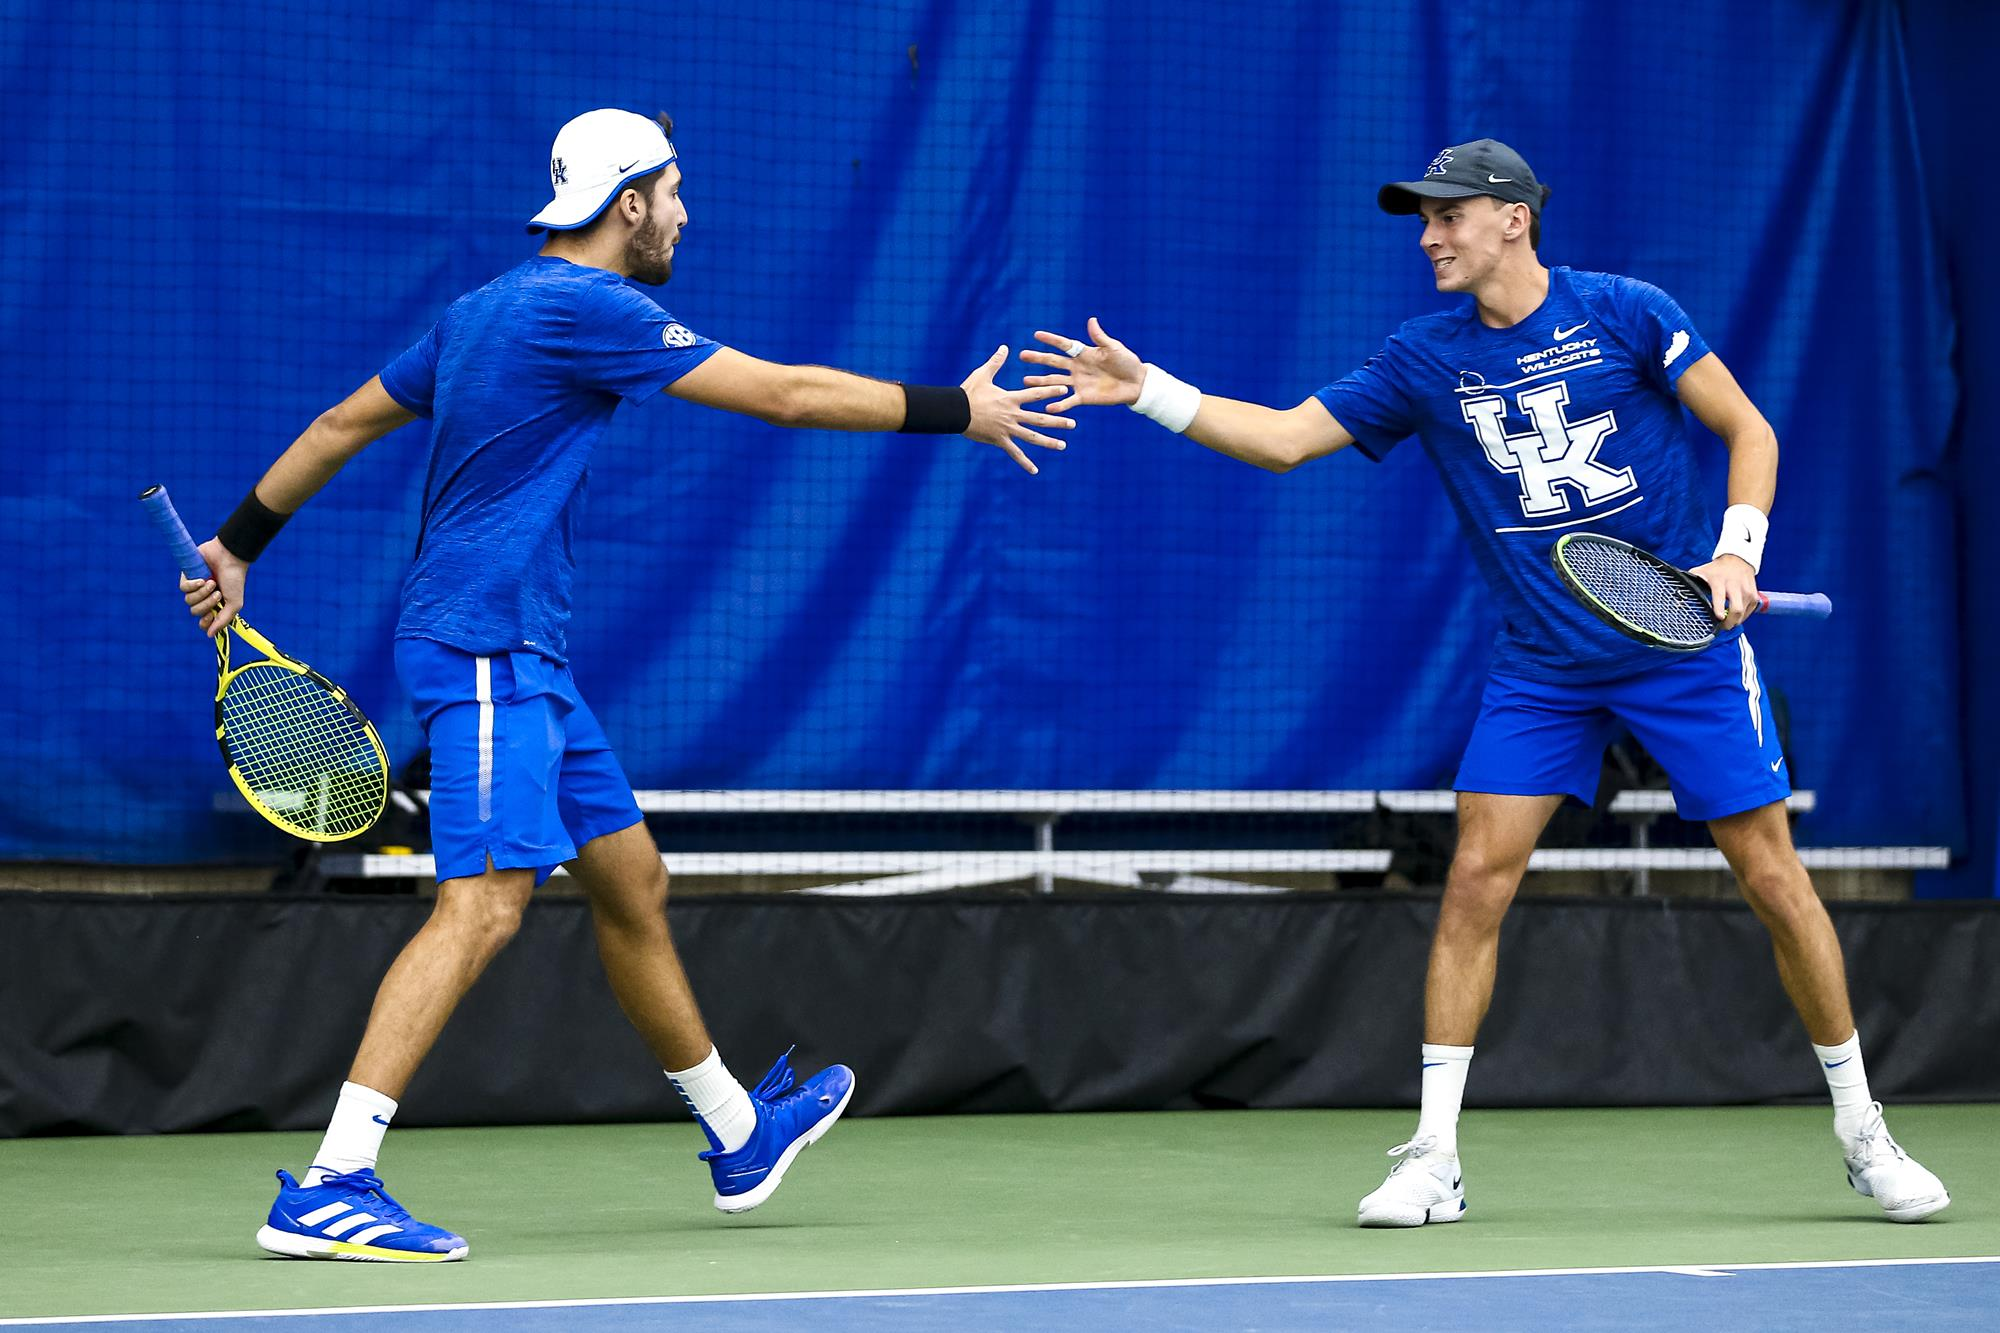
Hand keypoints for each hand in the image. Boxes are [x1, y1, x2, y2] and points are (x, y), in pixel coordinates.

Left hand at [181, 537, 247, 637]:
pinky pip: (183, 588)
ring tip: (212, 582)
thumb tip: (210, 636)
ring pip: (188, 601)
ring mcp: (195, 587)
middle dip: (206, 604)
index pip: (203, 621)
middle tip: (217, 593)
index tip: (210, 617)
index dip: (204, 622)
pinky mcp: (187, 577)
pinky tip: (203, 578)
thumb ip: (223, 620)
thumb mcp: (234, 603)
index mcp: (216, 605)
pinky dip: (193, 585)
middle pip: (195, 611)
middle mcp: (204, 598)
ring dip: (201, 593)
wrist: (229, 557)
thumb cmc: (235, 580)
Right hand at [959, 345, 1072, 473]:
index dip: (1051, 391)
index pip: (1035, 394)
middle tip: (1073, 423)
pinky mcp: (999, 440)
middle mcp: (1012, 415)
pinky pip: (1015, 453)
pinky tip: (1035, 471)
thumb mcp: (982, 374)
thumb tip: (1004, 347)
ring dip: (1049, 442)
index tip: (1065, 390)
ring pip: (1032, 437)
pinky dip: (1025, 462)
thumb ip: (996, 362)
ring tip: (1063, 445)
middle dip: (1058, 421)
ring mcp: (1007, 429)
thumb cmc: (968, 391)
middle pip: (1040, 418)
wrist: (954, 411)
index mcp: (1010, 399)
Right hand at [1020, 317, 1145, 411]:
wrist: (1136, 383)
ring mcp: (1078, 383)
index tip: (1036, 335)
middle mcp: (1077, 368)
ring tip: (1025, 382)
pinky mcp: (1084, 397)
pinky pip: (1068, 401)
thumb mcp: (1114, 348)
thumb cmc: (1127, 362)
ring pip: (1055, 382)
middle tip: (1022, 356)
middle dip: (1038, 359)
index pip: (1064, 345)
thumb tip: (1091, 320)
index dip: (1051, 340)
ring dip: (1041, 382)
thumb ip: (1100, 337)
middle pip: (1053, 362)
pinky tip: (1047, 407)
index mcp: (1084, 353)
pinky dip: (1059, 404)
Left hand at [1688, 554, 1759, 629]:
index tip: (1718, 617)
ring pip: (1743, 613)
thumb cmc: (1715, 569)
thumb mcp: (1700, 573)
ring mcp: (1747, 591)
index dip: (1719, 608)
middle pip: (1736, 609)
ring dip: (1735, 621)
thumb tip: (1677, 601)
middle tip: (1722, 627)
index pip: (1720, 597)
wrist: (1737, 559)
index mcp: (1719, 581)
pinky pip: (1749, 611)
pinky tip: (1736, 616)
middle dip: (1729, 622)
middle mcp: (1734, 586)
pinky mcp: (1754, 595)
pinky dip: (1743, 617)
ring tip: (1728, 622)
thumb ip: (1690, 584)